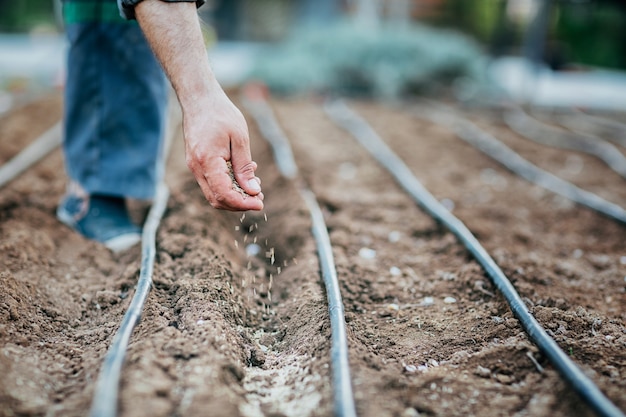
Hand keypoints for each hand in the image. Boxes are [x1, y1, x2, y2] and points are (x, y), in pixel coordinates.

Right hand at [183, 87, 263, 210]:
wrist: (199, 98)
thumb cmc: (221, 113)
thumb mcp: (240, 138)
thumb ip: (244, 167)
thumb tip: (253, 191)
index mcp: (207, 161)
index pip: (224, 194)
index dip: (243, 204)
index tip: (260, 203)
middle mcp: (197, 167)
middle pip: (217, 200)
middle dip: (239, 203)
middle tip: (260, 197)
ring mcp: (194, 166)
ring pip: (213, 194)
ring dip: (234, 196)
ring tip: (254, 187)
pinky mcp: (196, 164)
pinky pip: (212, 183)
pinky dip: (227, 186)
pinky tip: (242, 175)